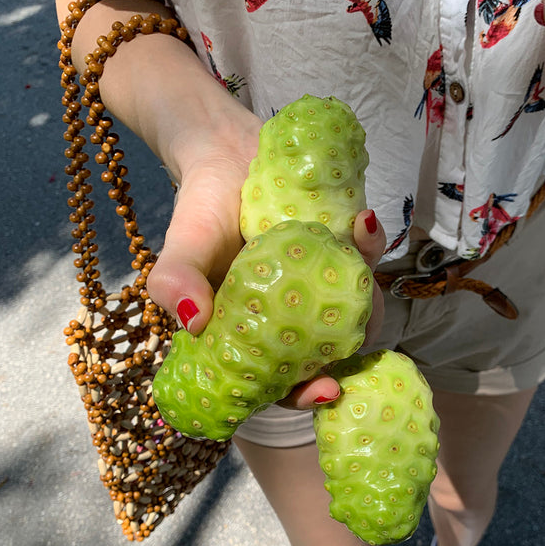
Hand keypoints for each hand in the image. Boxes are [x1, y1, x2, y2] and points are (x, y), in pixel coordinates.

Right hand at [147, 122, 386, 409]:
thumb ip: (175, 282)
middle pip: (333, 351)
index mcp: (257, 332)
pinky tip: (364, 222)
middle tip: (364, 331)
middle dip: (357, 350)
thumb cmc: (200, 209)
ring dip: (368, 293)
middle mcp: (296, 313)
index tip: (327, 392)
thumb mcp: (180, 246)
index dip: (305, 394)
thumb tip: (194, 322)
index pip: (283, 379)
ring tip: (361, 261)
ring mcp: (323, 281)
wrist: (225, 151)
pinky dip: (369, 241)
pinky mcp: (343, 246)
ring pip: (357, 305)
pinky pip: (364, 254)